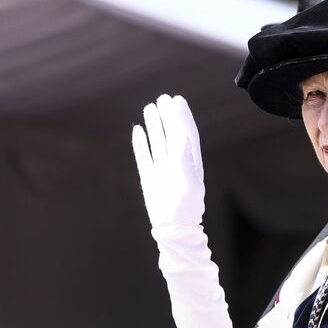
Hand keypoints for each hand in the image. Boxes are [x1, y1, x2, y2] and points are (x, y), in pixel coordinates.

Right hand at [132, 94, 204, 228]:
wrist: (174, 230)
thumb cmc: (187, 210)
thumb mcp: (190, 185)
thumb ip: (186, 160)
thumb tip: (185, 136)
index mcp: (189, 161)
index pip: (185, 133)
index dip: (182, 116)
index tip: (177, 100)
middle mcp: (176, 162)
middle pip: (171, 133)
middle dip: (168, 115)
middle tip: (163, 98)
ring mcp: (162, 169)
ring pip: (157, 141)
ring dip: (154, 124)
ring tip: (150, 107)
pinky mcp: (150, 178)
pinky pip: (144, 156)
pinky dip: (141, 143)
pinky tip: (137, 130)